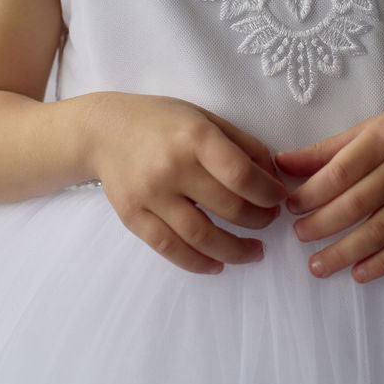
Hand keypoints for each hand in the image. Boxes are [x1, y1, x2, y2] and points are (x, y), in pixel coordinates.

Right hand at [87, 92, 287, 274]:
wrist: (104, 130)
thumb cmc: (162, 121)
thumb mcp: (205, 118)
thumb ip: (243, 145)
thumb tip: (273, 178)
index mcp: (195, 137)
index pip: (241, 175)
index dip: (268, 193)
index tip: (279, 199)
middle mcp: (172, 167)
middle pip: (227, 208)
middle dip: (259, 220)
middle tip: (269, 221)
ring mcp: (150, 194)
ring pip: (201, 236)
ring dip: (235, 250)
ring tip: (254, 252)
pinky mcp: (132, 216)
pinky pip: (170, 248)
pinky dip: (198, 263)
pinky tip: (218, 265)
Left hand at [275, 102, 383, 282]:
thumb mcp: (370, 129)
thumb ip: (326, 150)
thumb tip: (281, 164)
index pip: (341, 172)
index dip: (312, 194)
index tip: (291, 208)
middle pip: (357, 204)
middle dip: (322, 225)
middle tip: (299, 237)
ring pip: (381, 229)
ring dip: (346, 252)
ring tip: (318, 265)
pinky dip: (383, 262)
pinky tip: (359, 273)